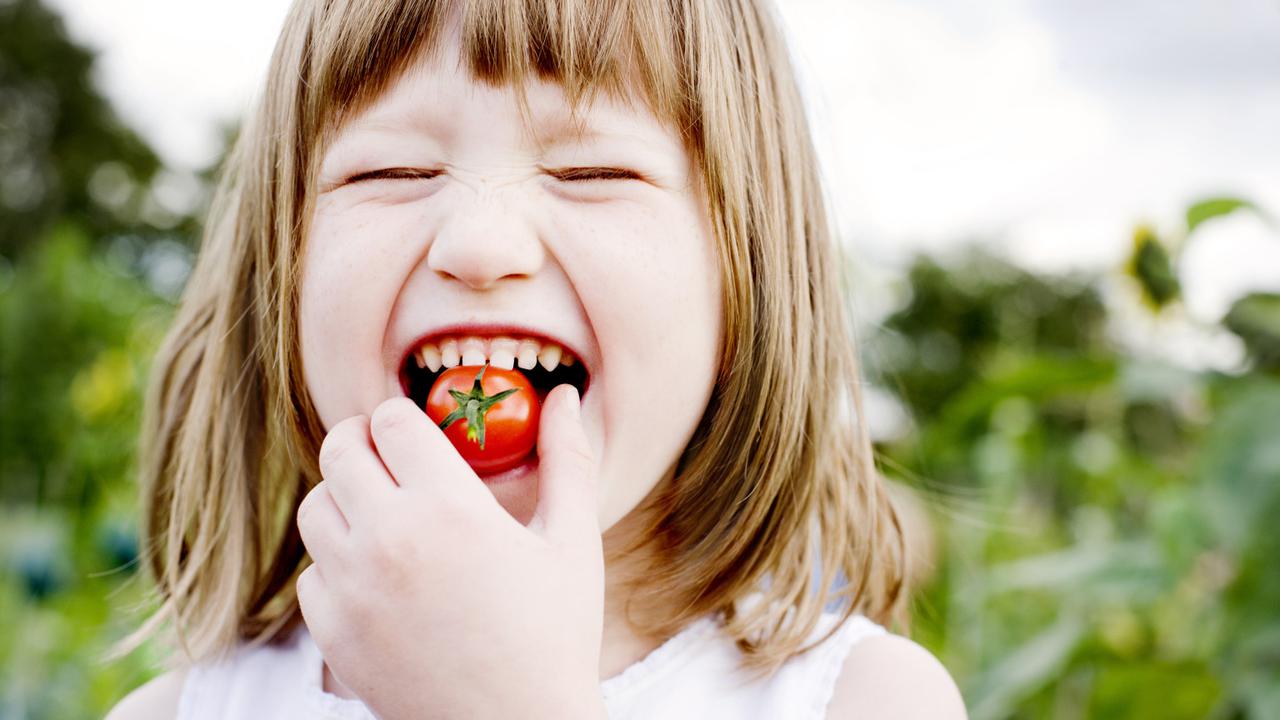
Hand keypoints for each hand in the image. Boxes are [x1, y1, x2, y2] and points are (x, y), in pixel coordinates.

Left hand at [296, 385, 606, 718]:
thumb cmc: (555, 635)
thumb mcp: (572, 541)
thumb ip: (567, 458)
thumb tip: (563, 395)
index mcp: (450, 507)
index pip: (391, 420)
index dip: (405, 417)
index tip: (421, 433)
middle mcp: (389, 539)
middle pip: (339, 449)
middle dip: (365, 443)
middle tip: (391, 459)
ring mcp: (352, 589)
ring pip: (315, 506)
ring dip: (346, 498)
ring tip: (386, 515)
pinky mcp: (333, 633)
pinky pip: (312, 572)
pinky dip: (337, 565)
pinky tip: (381, 578)